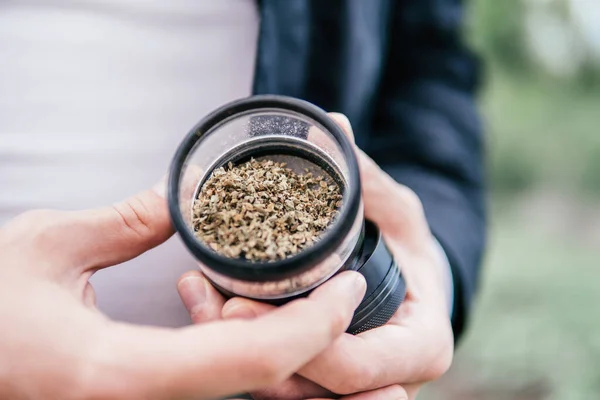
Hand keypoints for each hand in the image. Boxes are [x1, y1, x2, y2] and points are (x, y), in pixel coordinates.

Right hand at [0, 182, 367, 399]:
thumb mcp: (47, 246)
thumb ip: (126, 219)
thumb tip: (186, 194)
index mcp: (119, 372)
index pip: (251, 358)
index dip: (315, 326)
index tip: (348, 287)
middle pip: (264, 389)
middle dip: (327, 363)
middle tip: (362, 320)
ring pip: (246, 396)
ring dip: (303, 372)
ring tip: (344, 338)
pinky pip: (216, 388)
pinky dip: (258, 367)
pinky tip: (278, 338)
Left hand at [178, 113, 453, 398]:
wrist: (409, 282)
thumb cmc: (407, 248)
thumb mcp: (397, 211)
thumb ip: (367, 176)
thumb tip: (335, 125)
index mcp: (419, 347)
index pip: (354, 367)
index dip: (299, 339)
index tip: (244, 302)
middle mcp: (388, 382)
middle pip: (312, 390)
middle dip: (256, 351)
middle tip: (210, 301)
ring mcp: (353, 392)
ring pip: (288, 395)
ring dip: (240, 358)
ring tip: (200, 301)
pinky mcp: (323, 386)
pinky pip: (278, 388)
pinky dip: (243, 361)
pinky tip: (211, 315)